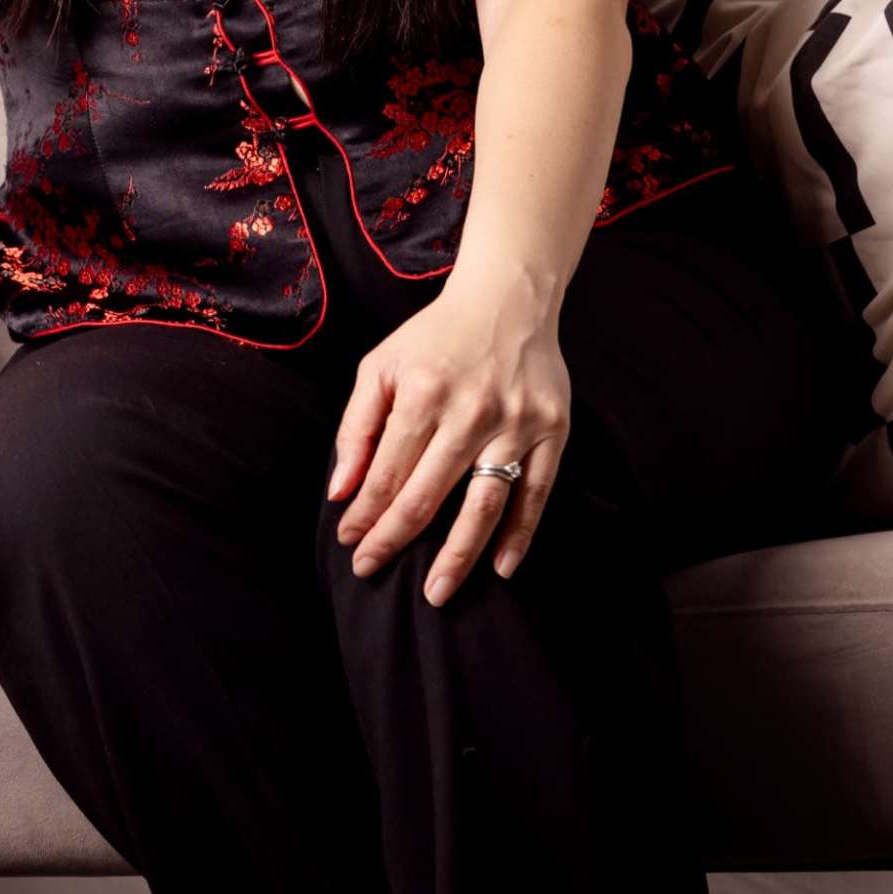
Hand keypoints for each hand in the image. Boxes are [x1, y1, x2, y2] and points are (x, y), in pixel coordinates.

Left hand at [326, 270, 571, 605]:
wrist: (509, 299)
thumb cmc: (436, 338)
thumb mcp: (383, 366)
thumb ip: (357, 427)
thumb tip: (340, 490)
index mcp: (422, 393)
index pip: (386, 472)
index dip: (365, 514)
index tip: (350, 544)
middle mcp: (470, 411)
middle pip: (427, 494)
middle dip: (394, 540)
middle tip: (372, 572)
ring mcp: (516, 423)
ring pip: (483, 504)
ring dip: (458, 555)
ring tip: (437, 593)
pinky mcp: (552, 431)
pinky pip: (536, 493)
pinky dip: (520, 535)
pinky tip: (502, 569)